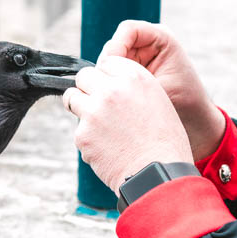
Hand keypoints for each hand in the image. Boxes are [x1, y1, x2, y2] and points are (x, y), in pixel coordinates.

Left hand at [63, 55, 192, 189]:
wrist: (158, 174)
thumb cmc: (164, 141)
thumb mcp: (158, 101)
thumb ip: (132, 87)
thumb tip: (109, 84)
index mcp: (134, 77)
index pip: (107, 62)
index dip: (107, 77)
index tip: (111, 89)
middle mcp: (111, 89)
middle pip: (84, 76)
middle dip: (88, 88)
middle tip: (97, 104)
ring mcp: (94, 111)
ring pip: (72, 97)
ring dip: (81, 107)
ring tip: (97, 124)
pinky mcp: (82, 133)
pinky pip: (77, 128)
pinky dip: (87, 137)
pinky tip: (105, 147)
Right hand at [100, 21, 225, 159]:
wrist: (196, 122)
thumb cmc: (186, 104)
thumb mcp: (159, 89)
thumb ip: (133, 79)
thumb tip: (103, 75)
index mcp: (162, 38)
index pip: (128, 30)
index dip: (115, 47)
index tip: (110, 70)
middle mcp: (149, 42)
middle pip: (116, 44)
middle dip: (109, 65)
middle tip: (107, 86)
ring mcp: (140, 56)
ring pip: (111, 59)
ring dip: (109, 76)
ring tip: (114, 94)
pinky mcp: (133, 71)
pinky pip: (113, 72)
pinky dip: (112, 83)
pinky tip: (116, 97)